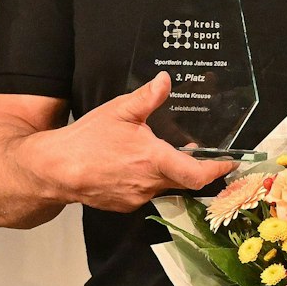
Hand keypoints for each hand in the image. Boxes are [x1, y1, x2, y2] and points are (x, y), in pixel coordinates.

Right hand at [31, 73, 235, 210]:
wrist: (56, 170)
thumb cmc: (86, 140)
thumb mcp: (118, 111)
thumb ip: (147, 97)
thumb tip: (165, 80)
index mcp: (153, 160)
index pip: (197, 174)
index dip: (218, 170)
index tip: (230, 163)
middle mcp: (149, 183)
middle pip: (183, 180)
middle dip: (191, 167)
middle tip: (195, 152)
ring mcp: (136, 198)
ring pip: (163, 186)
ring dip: (166, 172)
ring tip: (157, 154)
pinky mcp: (124, 205)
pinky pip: (145, 193)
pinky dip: (146, 180)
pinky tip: (132, 166)